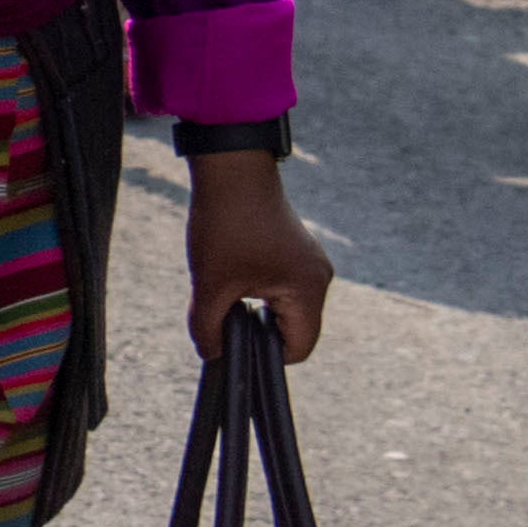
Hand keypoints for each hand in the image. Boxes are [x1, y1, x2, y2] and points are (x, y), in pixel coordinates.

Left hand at [185, 147, 335, 372]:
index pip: (298, 349)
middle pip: (295, 331)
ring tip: (230, 288)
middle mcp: (320, 279)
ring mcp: (312, 263)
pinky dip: (262, 292)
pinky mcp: (299, 252)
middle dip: (259, 331)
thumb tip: (213, 356)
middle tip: (226, 312)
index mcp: (308, 291)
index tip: (235, 340)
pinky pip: (286, 288)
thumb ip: (208, 330)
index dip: (265, 356)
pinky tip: (237, 275)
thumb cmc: (225, 225)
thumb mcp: (209, 286)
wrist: (232, 170)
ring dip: (259, 310)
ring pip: (288, 309)